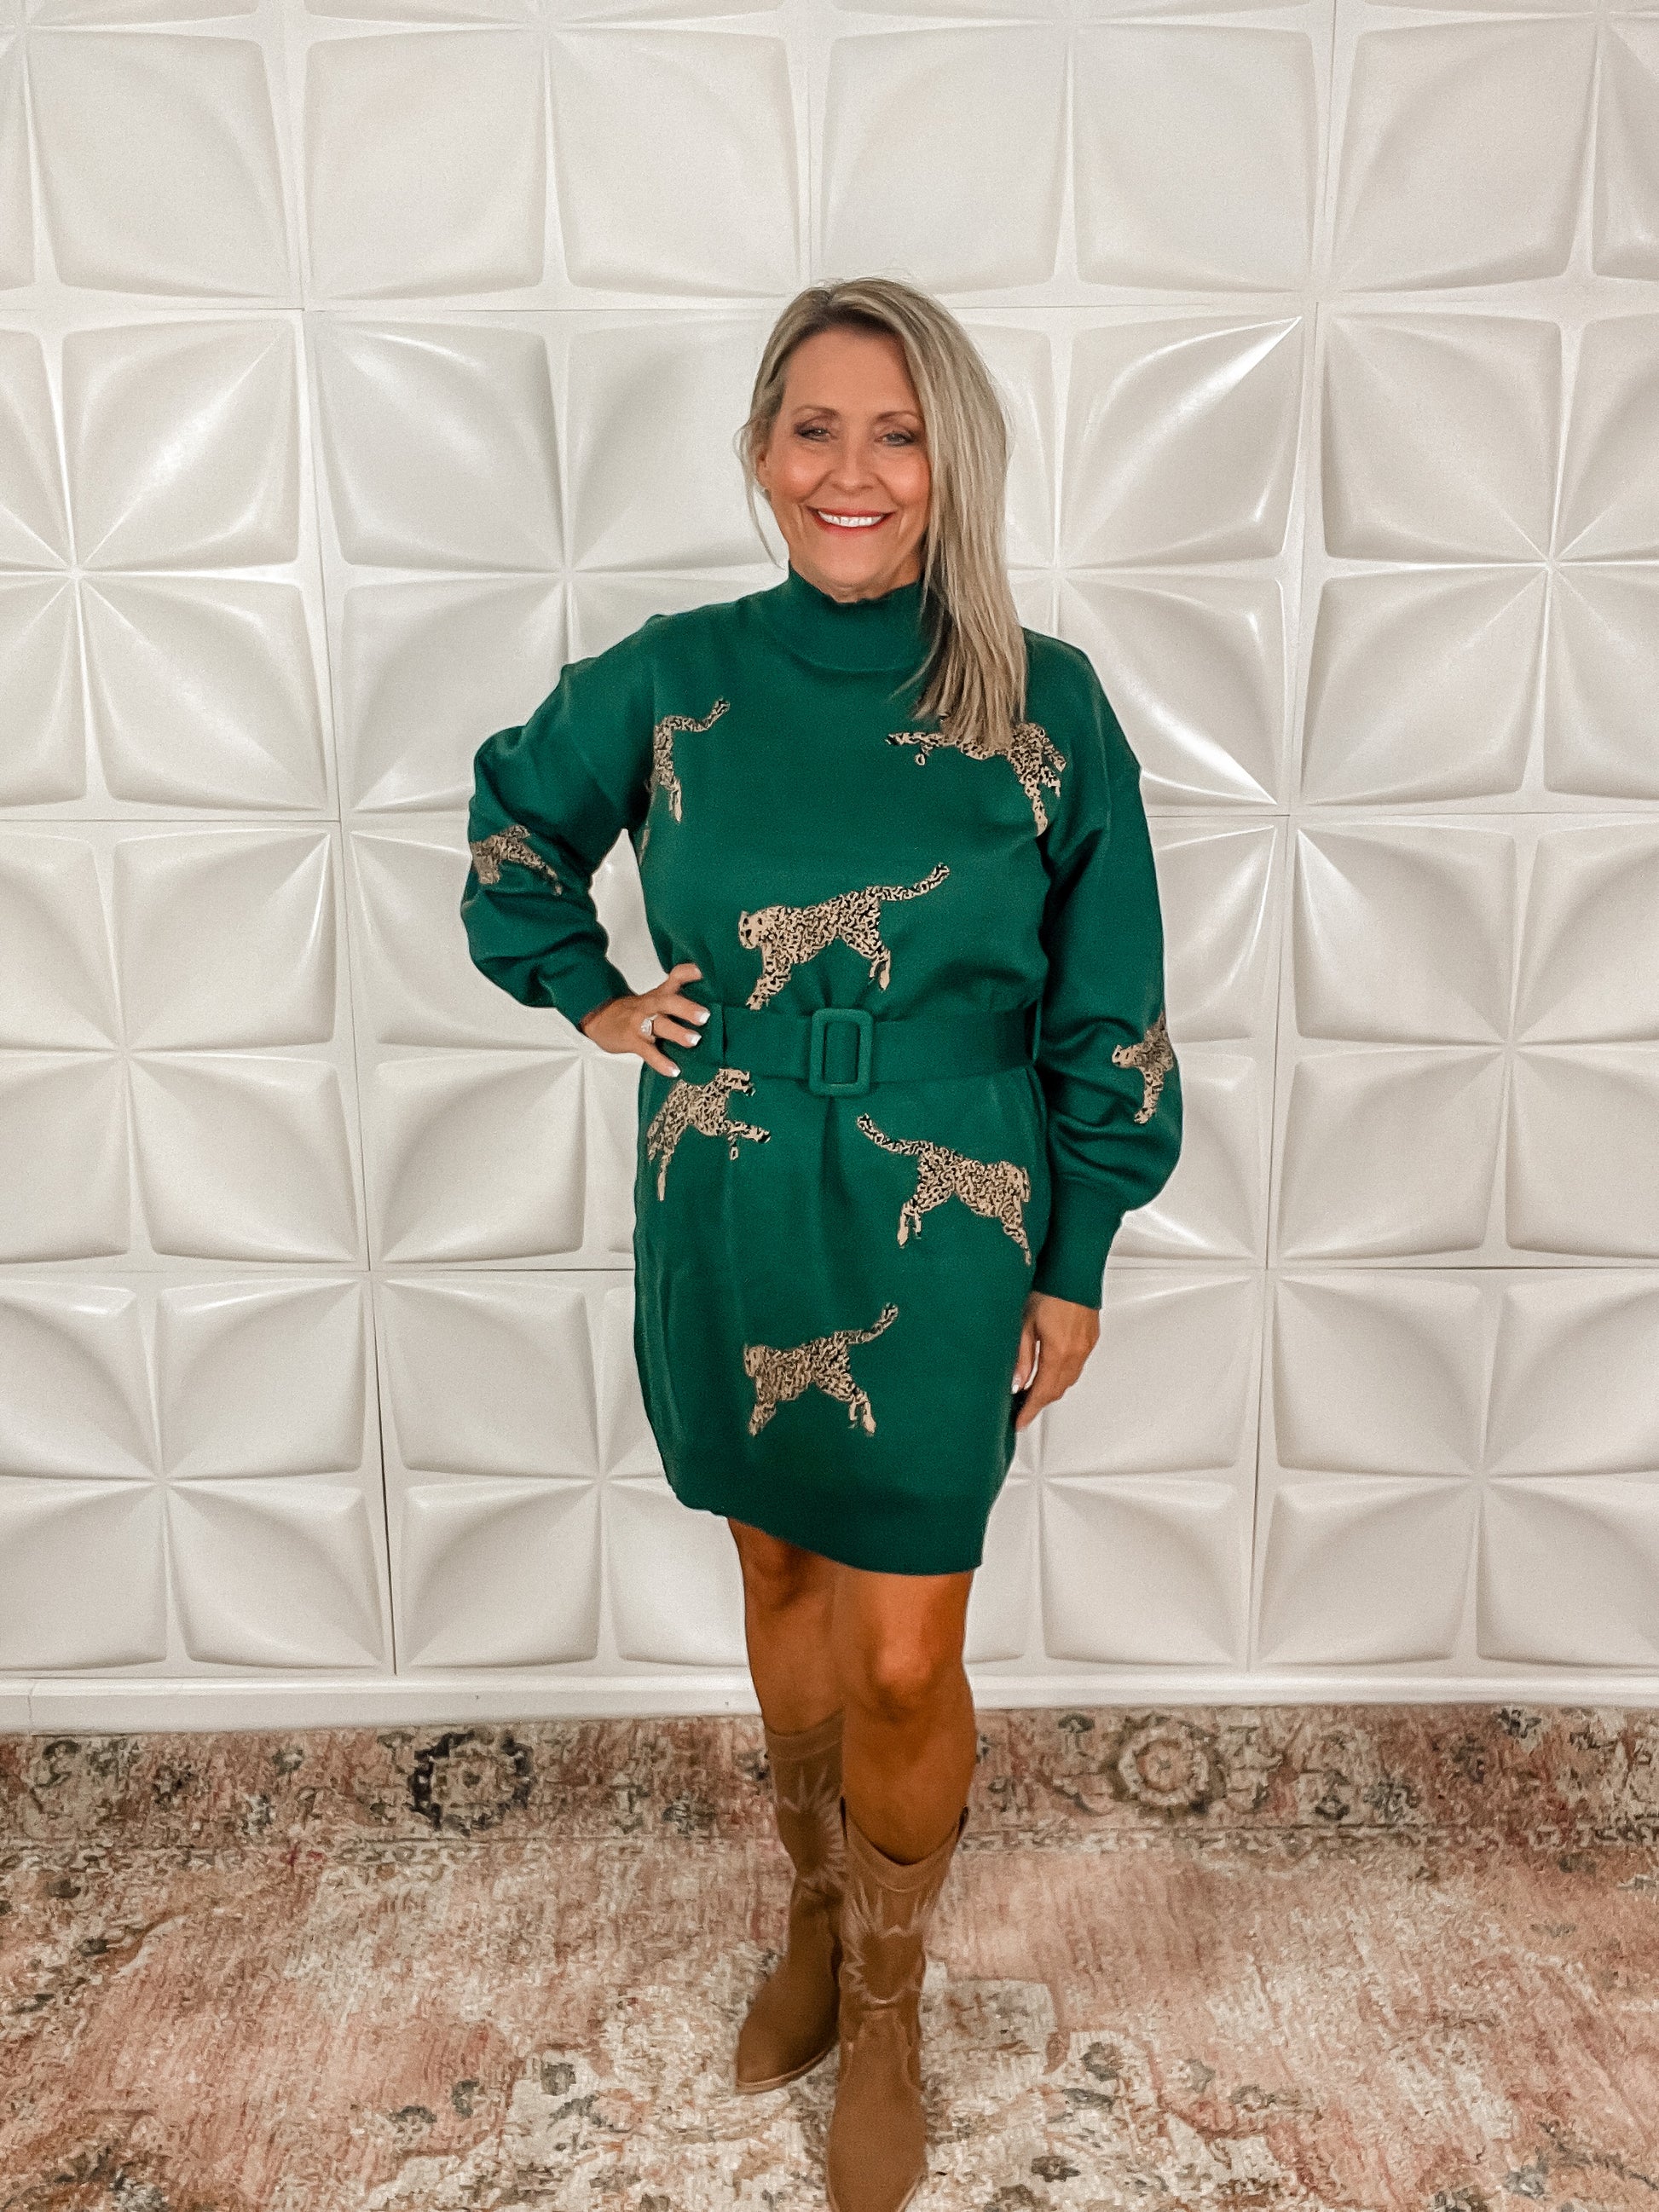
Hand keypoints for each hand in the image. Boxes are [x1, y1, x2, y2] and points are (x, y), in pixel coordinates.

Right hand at [578, 961, 709, 1076]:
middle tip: (705, 1016)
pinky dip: (661, 1062)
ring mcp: (640, 1023)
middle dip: (686, 1008)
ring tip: (694, 1041)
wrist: (601, 1018)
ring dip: (677, 1032)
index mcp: (659, 994)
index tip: (703, 971)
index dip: (688, 972)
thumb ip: (679, 999)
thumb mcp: (656, 999)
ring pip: (659, 1025)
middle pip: (668, 1002)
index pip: (675, 977)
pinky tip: (673, 1070)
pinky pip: (647, 1052)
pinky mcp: (632, 1040)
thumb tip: (713, 1007)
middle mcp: (651, 1005)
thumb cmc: (635, 1011)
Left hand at [1011, 1290, 1099, 1429]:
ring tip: (1032, 1391)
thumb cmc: (1047, 1287)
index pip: (1042, 1393)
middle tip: (1021, 1409)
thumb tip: (1016, 1383)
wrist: (1072, 1267)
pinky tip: (1050, 1370)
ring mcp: (1086, 1345)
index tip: (1019, 1423)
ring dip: (1051, 1388)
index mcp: (1059, 1351)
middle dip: (1039, 1402)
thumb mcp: (1024, 1322)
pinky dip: (1062, 1374)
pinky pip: (1076, 1365)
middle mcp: (1076, 1352)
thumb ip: (1021, 1356)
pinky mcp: (1090, 1337)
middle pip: (1057, 1389)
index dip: (1030, 1411)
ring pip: (1068, 1379)